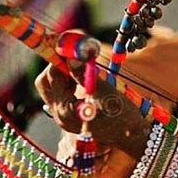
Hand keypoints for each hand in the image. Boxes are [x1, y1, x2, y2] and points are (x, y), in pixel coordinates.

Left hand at [35, 62, 149, 160]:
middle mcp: (59, 114)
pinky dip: (68, 79)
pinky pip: (61, 92)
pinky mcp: (70, 114)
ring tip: (81, 60)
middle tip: (76, 52)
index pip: (53, 75)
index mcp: (65, 110)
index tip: (73, 43)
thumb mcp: (104, 92)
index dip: (61, 56)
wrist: (131, 134)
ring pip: (52, 86)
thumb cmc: (121, 114)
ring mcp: (63, 115)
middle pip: (46, 81)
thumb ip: (84, 75)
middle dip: (58, 64)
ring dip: (63, 71)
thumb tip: (71, 57)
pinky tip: (82, 73)